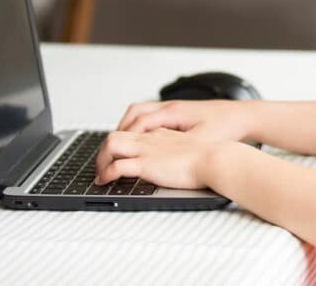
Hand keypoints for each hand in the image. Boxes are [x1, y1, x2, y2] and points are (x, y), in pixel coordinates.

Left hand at [94, 128, 215, 189]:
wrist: (215, 158)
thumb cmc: (210, 157)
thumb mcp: (191, 148)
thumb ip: (178, 150)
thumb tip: (175, 161)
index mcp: (161, 135)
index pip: (132, 133)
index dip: (122, 144)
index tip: (118, 156)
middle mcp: (150, 140)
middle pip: (116, 134)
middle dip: (104, 151)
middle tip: (102, 166)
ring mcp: (147, 150)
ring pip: (111, 144)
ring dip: (101, 160)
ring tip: (100, 175)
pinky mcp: (146, 164)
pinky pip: (117, 166)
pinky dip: (106, 174)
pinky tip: (105, 182)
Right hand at [116, 99, 251, 142]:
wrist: (244, 117)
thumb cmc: (227, 127)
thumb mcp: (202, 141)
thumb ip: (179, 148)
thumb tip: (157, 159)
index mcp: (174, 112)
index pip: (139, 122)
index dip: (124, 138)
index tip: (114, 154)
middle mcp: (171, 107)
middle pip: (134, 112)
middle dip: (120, 130)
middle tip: (111, 149)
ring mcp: (175, 109)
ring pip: (142, 113)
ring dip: (129, 127)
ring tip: (122, 145)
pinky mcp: (180, 114)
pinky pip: (152, 117)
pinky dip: (142, 128)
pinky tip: (144, 141)